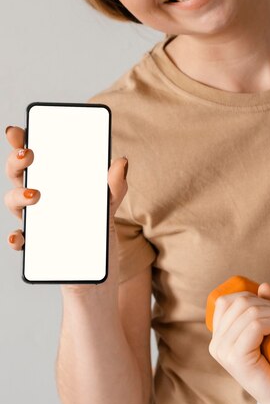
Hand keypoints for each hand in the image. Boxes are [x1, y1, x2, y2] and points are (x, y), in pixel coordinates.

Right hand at [4, 125, 127, 293]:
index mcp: (54, 183)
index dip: (21, 143)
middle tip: (29, 154)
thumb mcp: (109, 206)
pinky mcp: (36, 248)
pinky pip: (20, 241)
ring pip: (14, 204)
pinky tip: (21, 237)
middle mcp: (39, 200)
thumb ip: (114, 186)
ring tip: (35, 194)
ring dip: (17, 196)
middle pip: (18, 176)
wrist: (98, 274)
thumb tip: (122, 161)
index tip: (18, 130)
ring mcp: (36, 223)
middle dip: (17, 162)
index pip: (34, 159)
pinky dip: (16, 238)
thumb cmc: (97, 232)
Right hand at [209, 283, 269, 403]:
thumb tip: (264, 285)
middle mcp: (215, 343)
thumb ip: (265, 308)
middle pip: (241, 303)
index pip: (227, 301)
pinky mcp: (235, 357)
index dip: (251, 296)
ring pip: (250, 312)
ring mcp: (223, 351)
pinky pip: (256, 325)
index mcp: (218, 336)